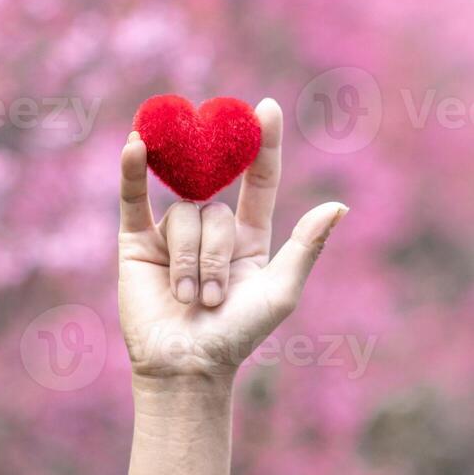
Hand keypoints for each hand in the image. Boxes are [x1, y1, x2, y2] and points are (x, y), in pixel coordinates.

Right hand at [118, 98, 347, 377]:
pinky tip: (135, 144)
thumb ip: (306, 245)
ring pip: (185, 215)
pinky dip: (134, 171)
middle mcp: (211, 226)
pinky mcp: (136, 239)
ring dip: (187, 264)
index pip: (259, 179)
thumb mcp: (281, 291)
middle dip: (214, 256)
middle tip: (212, 300)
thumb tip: (339, 205)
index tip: (266, 108)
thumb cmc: (238, 334)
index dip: (263, 144)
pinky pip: (135, 197)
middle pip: (217, 208)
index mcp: (249, 235)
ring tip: (186, 301)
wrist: (185, 366)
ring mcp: (172, 229)